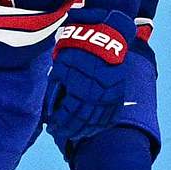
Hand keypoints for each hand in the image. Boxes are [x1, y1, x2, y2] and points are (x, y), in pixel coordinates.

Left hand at [43, 11, 135, 142]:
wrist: (105, 34)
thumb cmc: (78, 49)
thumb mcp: (60, 67)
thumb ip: (55, 89)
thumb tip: (50, 109)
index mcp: (80, 89)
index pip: (67, 115)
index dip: (58, 124)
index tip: (51, 128)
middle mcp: (97, 96)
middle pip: (81, 122)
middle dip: (69, 130)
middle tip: (60, 134)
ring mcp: (110, 96)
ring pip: (97, 121)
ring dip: (85, 131)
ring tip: (75, 135)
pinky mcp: (119, 93)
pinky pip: (111, 115)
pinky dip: (101, 125)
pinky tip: (93, 129)